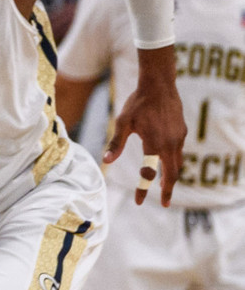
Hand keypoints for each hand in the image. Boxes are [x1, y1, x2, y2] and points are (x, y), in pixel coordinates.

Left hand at [108, 53, 186, 206]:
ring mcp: (179, 138)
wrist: (159, 85)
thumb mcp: (122, 122)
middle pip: (171, 174)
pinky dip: (174, 163)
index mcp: (154, 144)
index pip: (149, 173)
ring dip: (172, 177)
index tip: (138, 201)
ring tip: (166, 188)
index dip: (143, 189)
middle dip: (167, 190)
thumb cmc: (138, 103)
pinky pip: (179, 153)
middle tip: (164, 203)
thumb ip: (116, 142)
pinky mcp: (182, 132)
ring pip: (177, 164)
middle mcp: (170, 144)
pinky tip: (167, 165)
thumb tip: (107, 161)